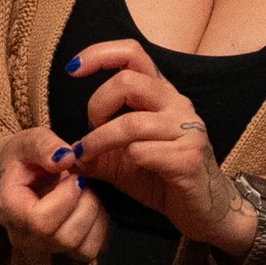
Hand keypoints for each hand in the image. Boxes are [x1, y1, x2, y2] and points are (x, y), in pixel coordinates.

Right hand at [0, 134, 104, 263]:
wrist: (21, 176)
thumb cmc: (24, 159)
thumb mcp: (30, 140)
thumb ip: (45, 145)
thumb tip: (66, 158)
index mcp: (9, 210)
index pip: (40, 222)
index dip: (66, 198)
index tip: (73, 177)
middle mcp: (22, 239)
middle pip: (64, 239)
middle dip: (85, 205)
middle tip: (82, 183)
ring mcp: (43, 253)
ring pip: (81, 250)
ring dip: (94, 217)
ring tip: (86, 195)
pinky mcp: (63, 257)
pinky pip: (91, 252)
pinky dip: (100, 230)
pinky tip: (90, 209)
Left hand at [67, 38, 249, 250]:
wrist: (203, 211)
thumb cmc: (161, 180)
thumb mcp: (121, 161)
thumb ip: (94, 150)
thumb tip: (62, 151)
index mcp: (160, 95)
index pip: (132, 53)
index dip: (99, 53)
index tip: (72, 69)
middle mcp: (177, 104)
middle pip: (128, 81)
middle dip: (97, 106)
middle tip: (88, 131)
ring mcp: (187, 130)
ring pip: (132, 122)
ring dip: (100, 140)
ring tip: (89, 156)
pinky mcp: (189, 158)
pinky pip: (146, 152)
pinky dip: (126, 161)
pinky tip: (126, 171)